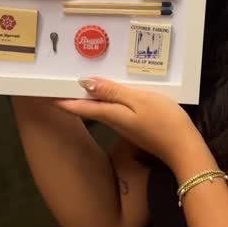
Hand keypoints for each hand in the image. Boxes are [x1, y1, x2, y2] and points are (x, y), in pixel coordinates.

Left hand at [53, 78, 208, 171]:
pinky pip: (114, 109)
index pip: (79, 106)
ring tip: (81, 79)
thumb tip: (84, 83)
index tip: (43, 90)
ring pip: (100, 107)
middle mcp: (113, 121)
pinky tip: (110, 91)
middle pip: (87, 106)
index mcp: (110, 114)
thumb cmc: (163, 121)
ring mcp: (124, 125)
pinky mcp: (134, 126)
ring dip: (89, 95)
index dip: (61, 98)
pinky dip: (106, 98)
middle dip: (72, 94)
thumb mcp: (139, 100)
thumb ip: (113, 92)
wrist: (183, 148)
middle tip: (60, 78)